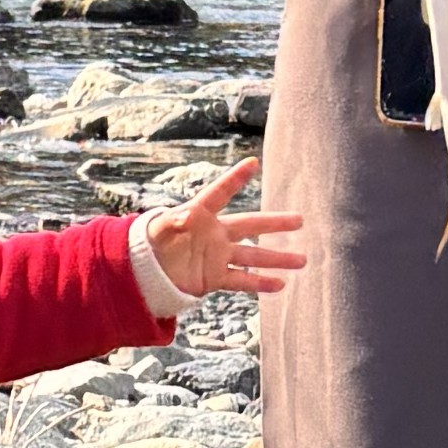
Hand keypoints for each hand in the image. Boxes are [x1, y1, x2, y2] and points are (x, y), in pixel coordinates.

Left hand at [139, 155, 309, 305]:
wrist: (146, 271)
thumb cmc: (149, 243)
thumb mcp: (158, 229)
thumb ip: (172, 221)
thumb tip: (183, 215)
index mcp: (200, 214)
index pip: (220, 193)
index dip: (235, 179)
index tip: (253, 162)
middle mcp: (215, 233)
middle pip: (250, 225)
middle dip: (275, 223)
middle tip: (299, 220)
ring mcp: (218, 256)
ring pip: (253, 256)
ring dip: (277, 258)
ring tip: (302, 259)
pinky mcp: (215, 277)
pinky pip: (241, 280)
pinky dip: (260, 283)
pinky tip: (280, 284)